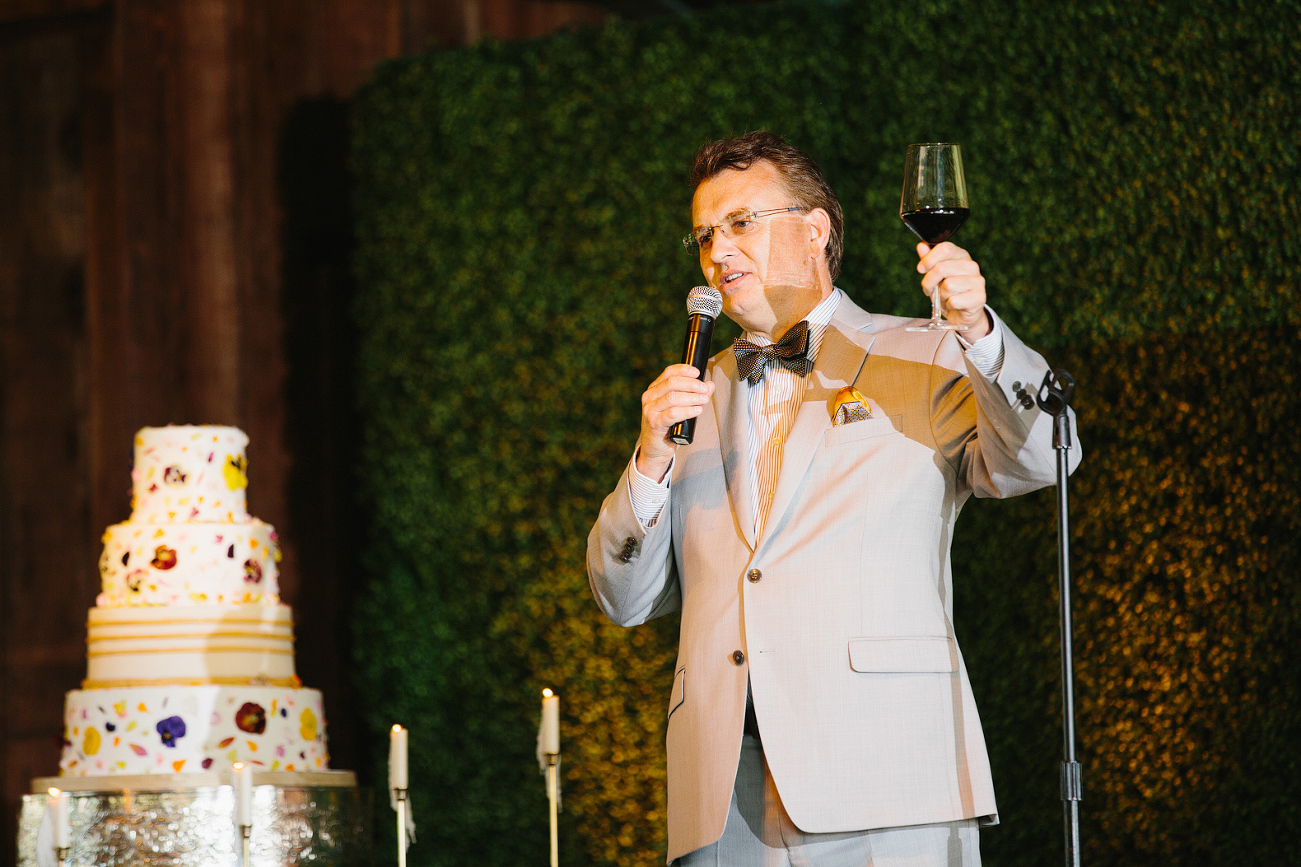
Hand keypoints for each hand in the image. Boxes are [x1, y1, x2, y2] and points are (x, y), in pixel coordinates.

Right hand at [636, 363, 714, 481]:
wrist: (656, 448)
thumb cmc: (669, 426)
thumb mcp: (681, 407)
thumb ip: (694, 395)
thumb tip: (709, 384)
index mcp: (655, 389)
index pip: (669, 372)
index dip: (684, 370)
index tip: (698, 372)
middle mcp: (650, 397)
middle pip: (672, 383)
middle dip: (691, 384)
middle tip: (705, 389)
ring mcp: (650, 410)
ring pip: (673, 397)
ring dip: (692, 397)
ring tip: (704, 400)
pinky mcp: (654, 423)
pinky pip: (672, 414)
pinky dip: (687, 411)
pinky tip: (697, 410)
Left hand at [917, 241, 989, 338]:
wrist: (961, 313)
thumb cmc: (947, 292)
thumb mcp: (935, 275)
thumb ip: (929, 260)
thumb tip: (921, 246)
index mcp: (961, 256)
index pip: (945, 248)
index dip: (928, 259)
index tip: (921, 269)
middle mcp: (971, 266)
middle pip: (941, 268)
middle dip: (929, 281)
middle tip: (929, 289)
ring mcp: (978, 281)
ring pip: (948, 285)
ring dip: (941, 295)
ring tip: (945, 297)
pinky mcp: (979, 297)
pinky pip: (954, 300)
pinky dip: (949, 305)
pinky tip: (953, 305)